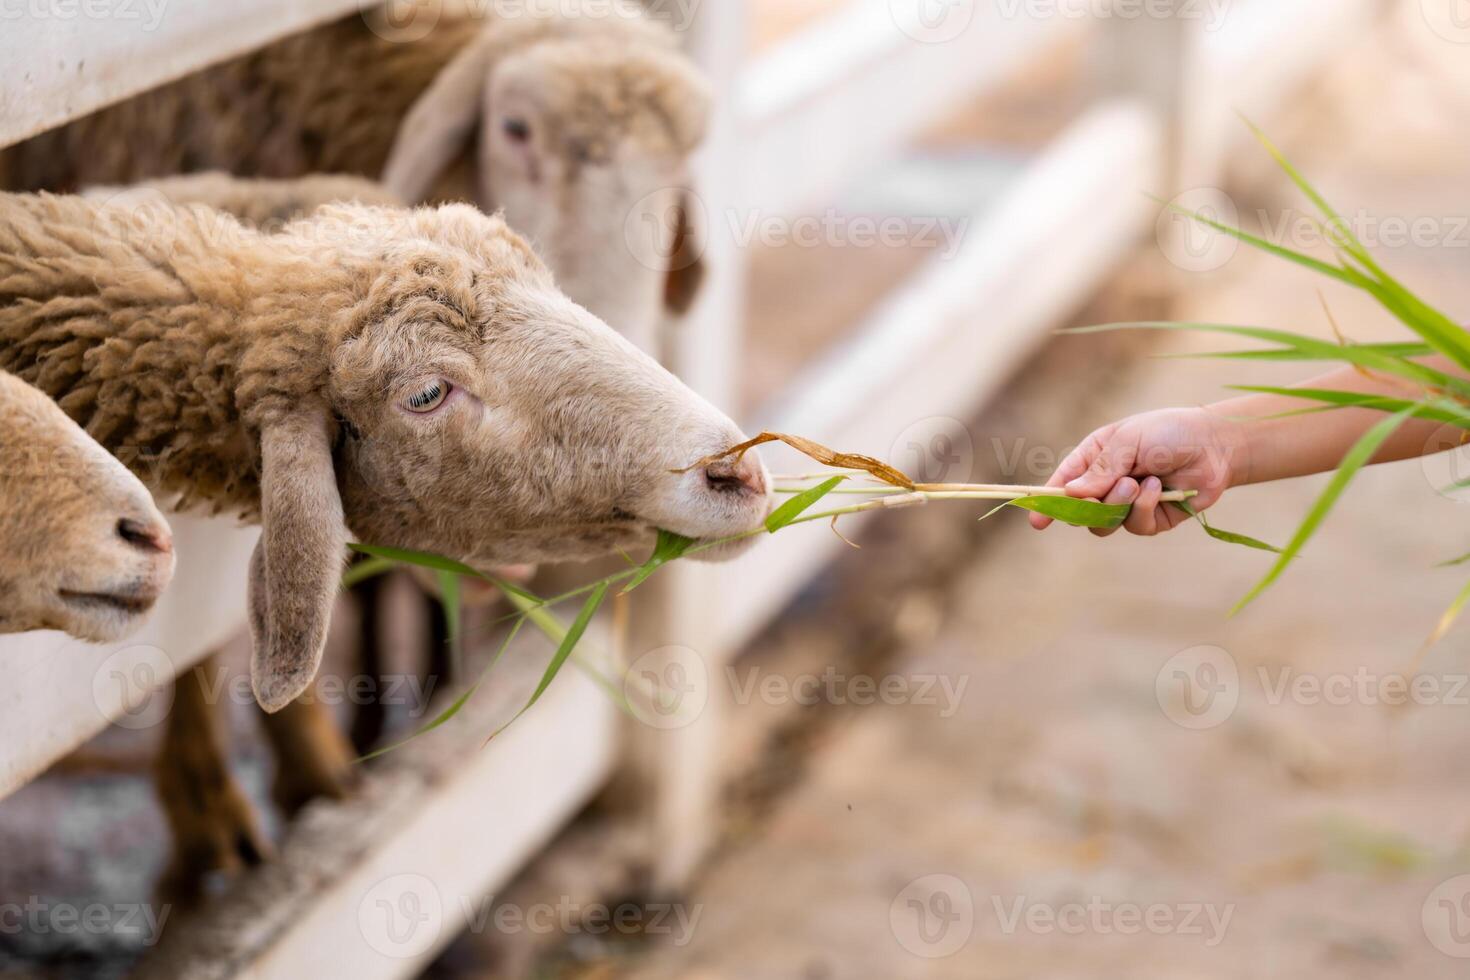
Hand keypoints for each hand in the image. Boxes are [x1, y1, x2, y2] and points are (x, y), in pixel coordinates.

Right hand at [1030, 407, 1245, 535]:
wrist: (1215, 445)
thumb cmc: (1169, 432)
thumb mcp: (1128, 442)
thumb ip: (1100, 469)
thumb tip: (1071, 494)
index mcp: (1095, 458)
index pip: (1064, 483)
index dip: (1047, 502)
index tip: (1037, 520)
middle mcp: (1107, 484)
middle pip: (1080, 511)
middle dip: (1089, 505)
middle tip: (1107, 490)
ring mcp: (1128, 504)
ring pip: (1105, 524)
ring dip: (1119, 504)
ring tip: (1139, 482)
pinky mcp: (1151, 519)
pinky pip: (1136, 527)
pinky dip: (1144, 508)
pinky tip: (1159, 489)